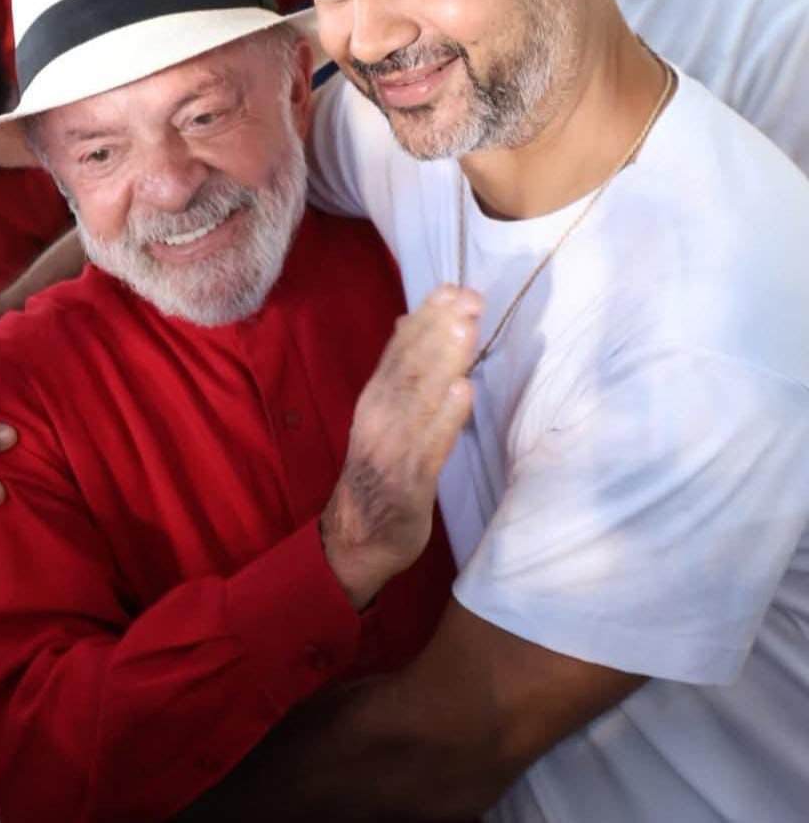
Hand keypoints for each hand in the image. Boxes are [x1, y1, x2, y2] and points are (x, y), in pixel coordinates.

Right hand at [321, 285, 480, 609]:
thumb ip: (399, 372)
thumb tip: (410, 321)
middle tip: (469, 299)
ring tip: (466, 331)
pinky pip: (428, 446)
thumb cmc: (379, 470)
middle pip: (410, 366)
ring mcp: (391, 448)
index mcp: (376, 397)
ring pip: (418, 398)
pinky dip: (444, 418)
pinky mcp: (408, 483)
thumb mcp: (383, 414)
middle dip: (439, 329)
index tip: (455, 288)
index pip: (400, 348)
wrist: (356, 536)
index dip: (426, 317)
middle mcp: (379, 415)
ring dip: (443, 362)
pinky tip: (462, 392)